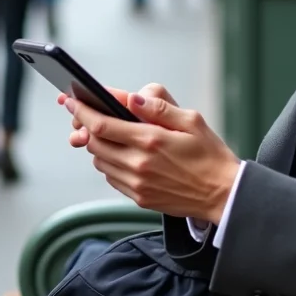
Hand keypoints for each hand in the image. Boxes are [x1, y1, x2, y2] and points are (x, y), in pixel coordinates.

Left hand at [60, 87, 238, 222]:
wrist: (223, 194)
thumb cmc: (211, 156)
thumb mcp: (192, 121)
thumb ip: (159, 107)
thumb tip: (132, 97)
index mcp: (151, 140)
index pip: (102, 124)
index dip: (82, 111)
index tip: (72, 101)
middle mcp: (139, 164)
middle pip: (94, 142)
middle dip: (87, 127)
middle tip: (90, 116)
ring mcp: (137, 184)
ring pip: (100, 161)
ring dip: (99, 146)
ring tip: (114, 135)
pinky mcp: (139, 198)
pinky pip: (111, 178)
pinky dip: (110, 164)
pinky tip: (125, 155)